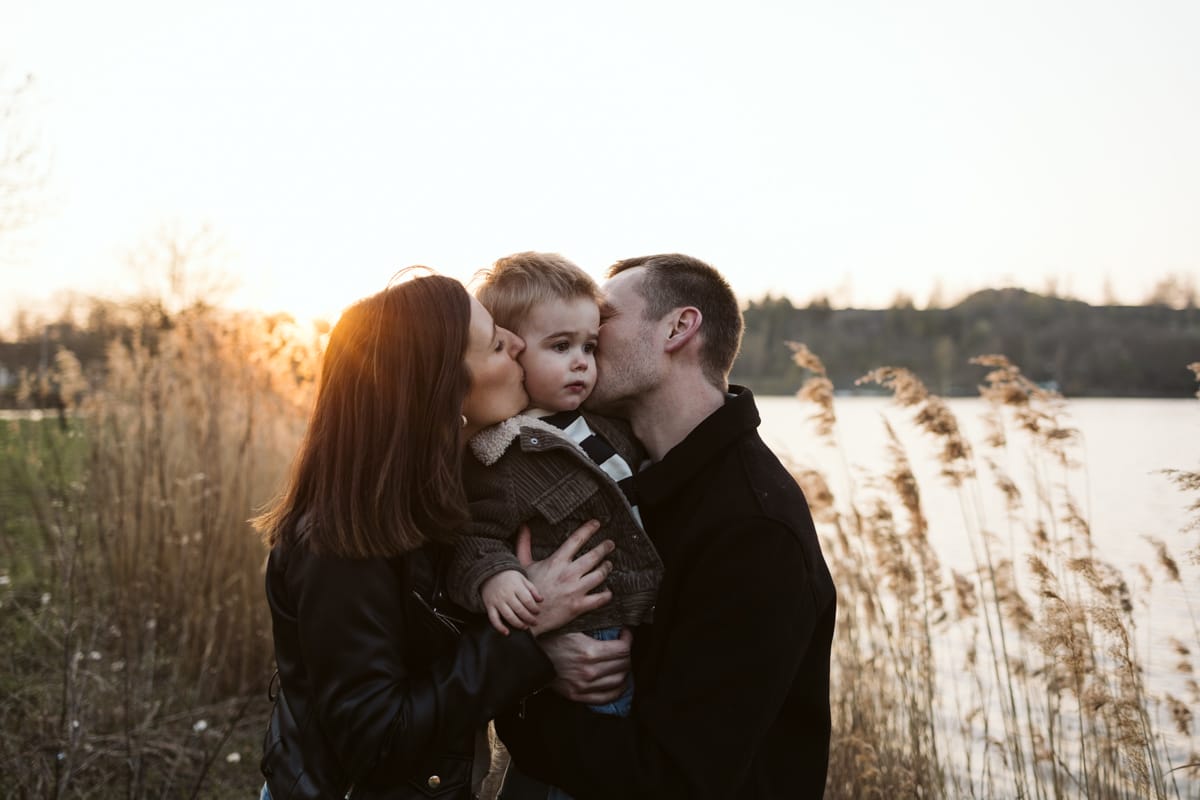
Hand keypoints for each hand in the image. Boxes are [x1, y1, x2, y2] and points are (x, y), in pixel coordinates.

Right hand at [481, 569, 542, 635]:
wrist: (490, 573)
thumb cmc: (509, 577)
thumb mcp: (522, 579)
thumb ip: (532, 589)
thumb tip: (541, 600)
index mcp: (516, 587)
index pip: (528, 600)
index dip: (534, 608)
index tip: (537, 612)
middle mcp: (506, 594)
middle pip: (519, 610)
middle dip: (529, 618)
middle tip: (534, 622)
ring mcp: (497, 601)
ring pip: (508, 616)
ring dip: (518, 624)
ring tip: (525, 627)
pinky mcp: (489, 606)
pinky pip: (494, 619)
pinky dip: (499, 627)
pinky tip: (507, 633)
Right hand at [517, 520, 613, 636]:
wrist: (526, 617)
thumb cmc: (526, 590)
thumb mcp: (523, 565)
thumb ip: (524, 545)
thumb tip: (523, 527)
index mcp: (556, 562)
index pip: (576, 540)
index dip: (588, 529)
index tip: (596, 523)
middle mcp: (568, 574)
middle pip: (593, 556)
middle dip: (605, 548)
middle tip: (610, 544)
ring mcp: (575, 590)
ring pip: (599, 575)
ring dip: (607, 568)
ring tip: (608, 564)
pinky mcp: (578, 606)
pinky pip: (599, 598)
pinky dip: (607, 594)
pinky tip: (608, 591)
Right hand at [538, 629, 632, 703]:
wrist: (532, 657)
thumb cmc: (552, 639)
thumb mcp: (574, 628)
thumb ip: (595, 627)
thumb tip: (614, 623)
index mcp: (590, 652)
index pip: (623, 649)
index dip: (628, 639)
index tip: (625, 634)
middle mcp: (589, 671)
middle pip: (623, 665)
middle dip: (627, 654)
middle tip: (623, 647)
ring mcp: (584, 686)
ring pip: (619, 681)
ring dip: (624, 671)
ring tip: (621, 663)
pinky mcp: (579, 695)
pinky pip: (607, 697)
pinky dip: (617, 690)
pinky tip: (618, 681)